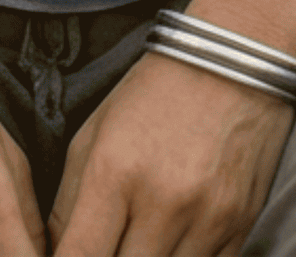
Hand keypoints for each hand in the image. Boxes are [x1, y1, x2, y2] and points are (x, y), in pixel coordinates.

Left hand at [48, 51, 293, 256]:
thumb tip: (55, 254)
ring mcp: (206, 218)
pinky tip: (170, 243)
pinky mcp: (240, 225)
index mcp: (114, 171)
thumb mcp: (94, 133)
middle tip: (106, 245)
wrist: (233, 58)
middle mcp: (162, 200)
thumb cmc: (153, 94)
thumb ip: (68, 203)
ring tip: (138, 241)